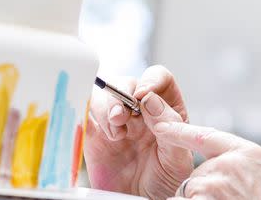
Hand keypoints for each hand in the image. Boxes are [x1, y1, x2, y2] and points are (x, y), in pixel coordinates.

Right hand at [84, 65, 193, 198]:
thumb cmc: (164, 183)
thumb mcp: (176, 158)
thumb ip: (169, 127)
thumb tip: (150, 100)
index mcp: (166, 109)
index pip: (160, 78)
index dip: (151, 80)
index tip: (143, 95)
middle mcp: (140, 110)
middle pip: (128, 82)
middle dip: (123, 94)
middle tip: (122, 117)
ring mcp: (116, 120)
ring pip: (104, 93)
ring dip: (106, 106)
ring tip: (115, 132)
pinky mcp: (94, 133)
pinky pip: (83, 111)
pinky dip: (86, 113)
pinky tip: (101, 132)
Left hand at [154, 122, 260, 199]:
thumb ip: (242, 165)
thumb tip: (221, 168)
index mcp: (248, 153)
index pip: (207, 135)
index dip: (181, 130)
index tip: (160, 125)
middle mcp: (230, 163)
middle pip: (197, 174)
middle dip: (204, 191)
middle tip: (229, 199)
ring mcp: (216, 182)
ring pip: (191, 192)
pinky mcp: (204, 198)